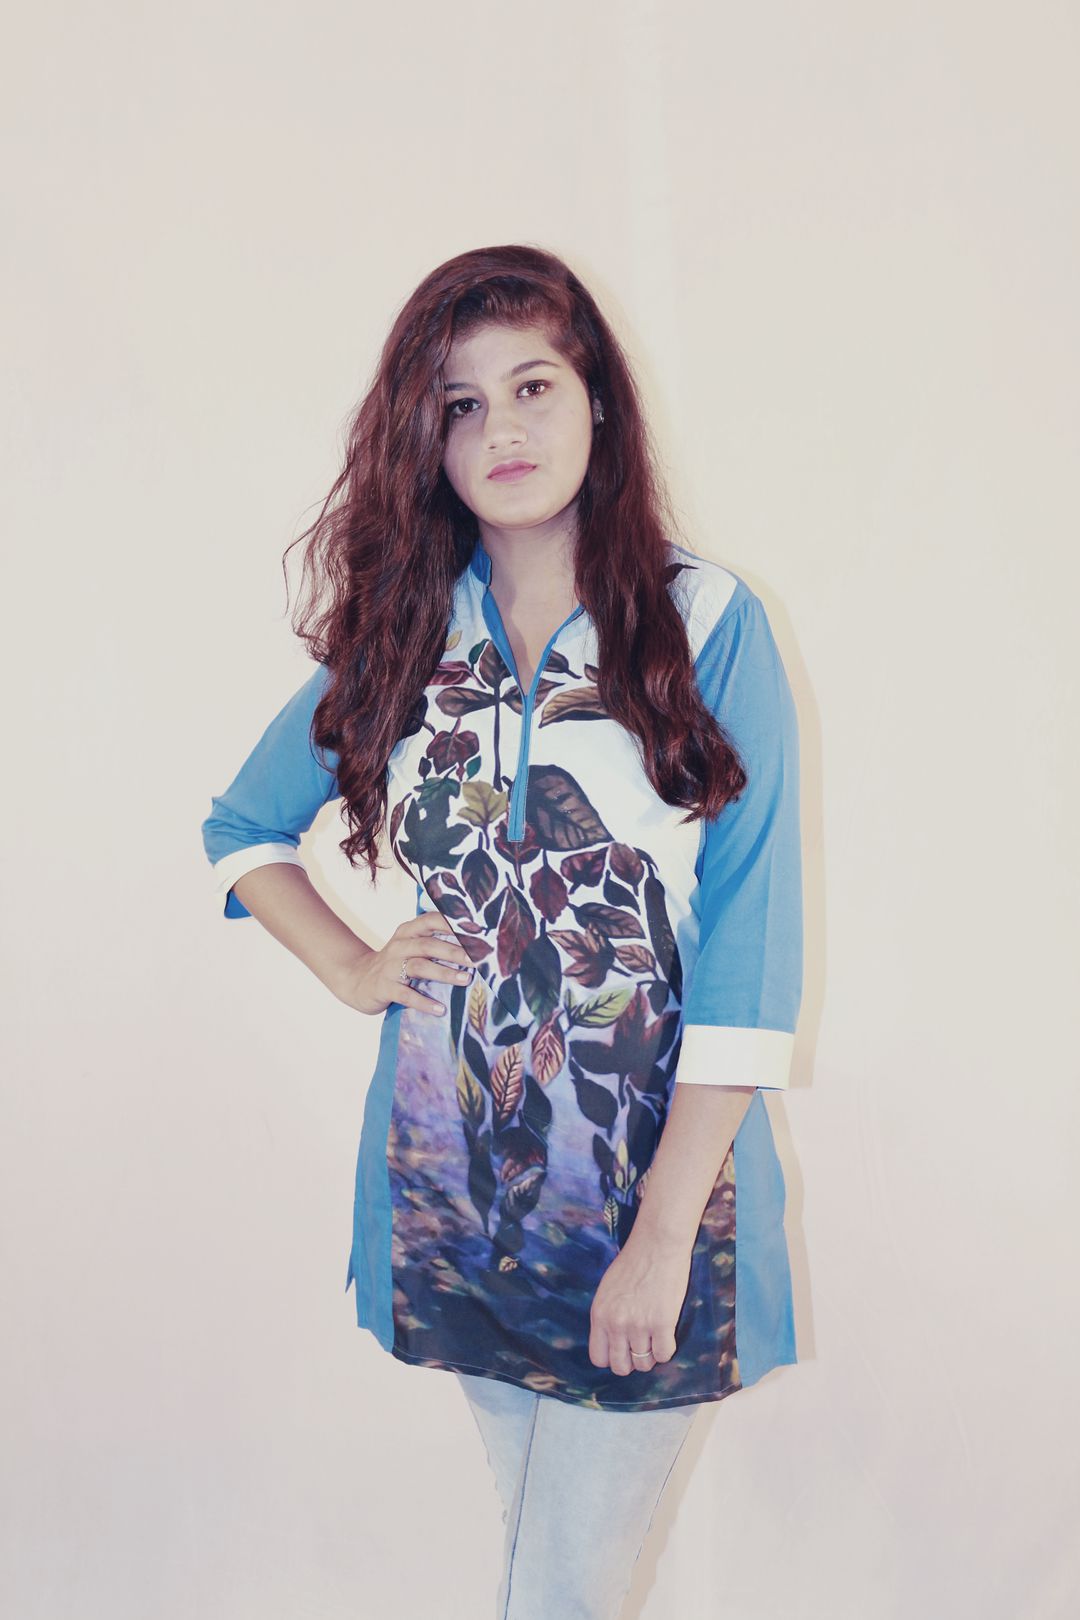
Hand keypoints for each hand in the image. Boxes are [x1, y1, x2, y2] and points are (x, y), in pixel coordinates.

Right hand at [332, 910, 474, 1017]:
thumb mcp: (410, 947)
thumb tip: (473, 947)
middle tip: (478, 960)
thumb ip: (434, 942)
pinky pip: (406, 995)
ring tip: (465, 980)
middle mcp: (399, 945)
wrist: (356, 980)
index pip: (431, 920)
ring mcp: (390, 966)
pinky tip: (440, 1009)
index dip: (453, 925)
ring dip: (444, 973)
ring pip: (419, 967)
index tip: (477, 932)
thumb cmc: (394, 964)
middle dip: (455, 951)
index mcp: (408, 932)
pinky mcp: (384, 987)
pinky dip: (424, 1002)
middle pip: (429, 945)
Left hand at [588, 1228, 693, 1375]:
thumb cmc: (633, 1262)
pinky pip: (664, 1355)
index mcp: (599, 1315)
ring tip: (655, 1337)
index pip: (598, 1358)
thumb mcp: (607, 1289)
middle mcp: (616, 1324)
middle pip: (621, 1367)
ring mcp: (639, 1325)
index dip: (612, 1358)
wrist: (657, 1244)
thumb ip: (607, 1316)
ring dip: (651, 1355)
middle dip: (632, 1362)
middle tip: (641, 1348)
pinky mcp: (662, 1323)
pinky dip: (666, 1349)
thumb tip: (612, 1341)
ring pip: (644, 1363)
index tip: (622, 1351)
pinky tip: (666, 1334)